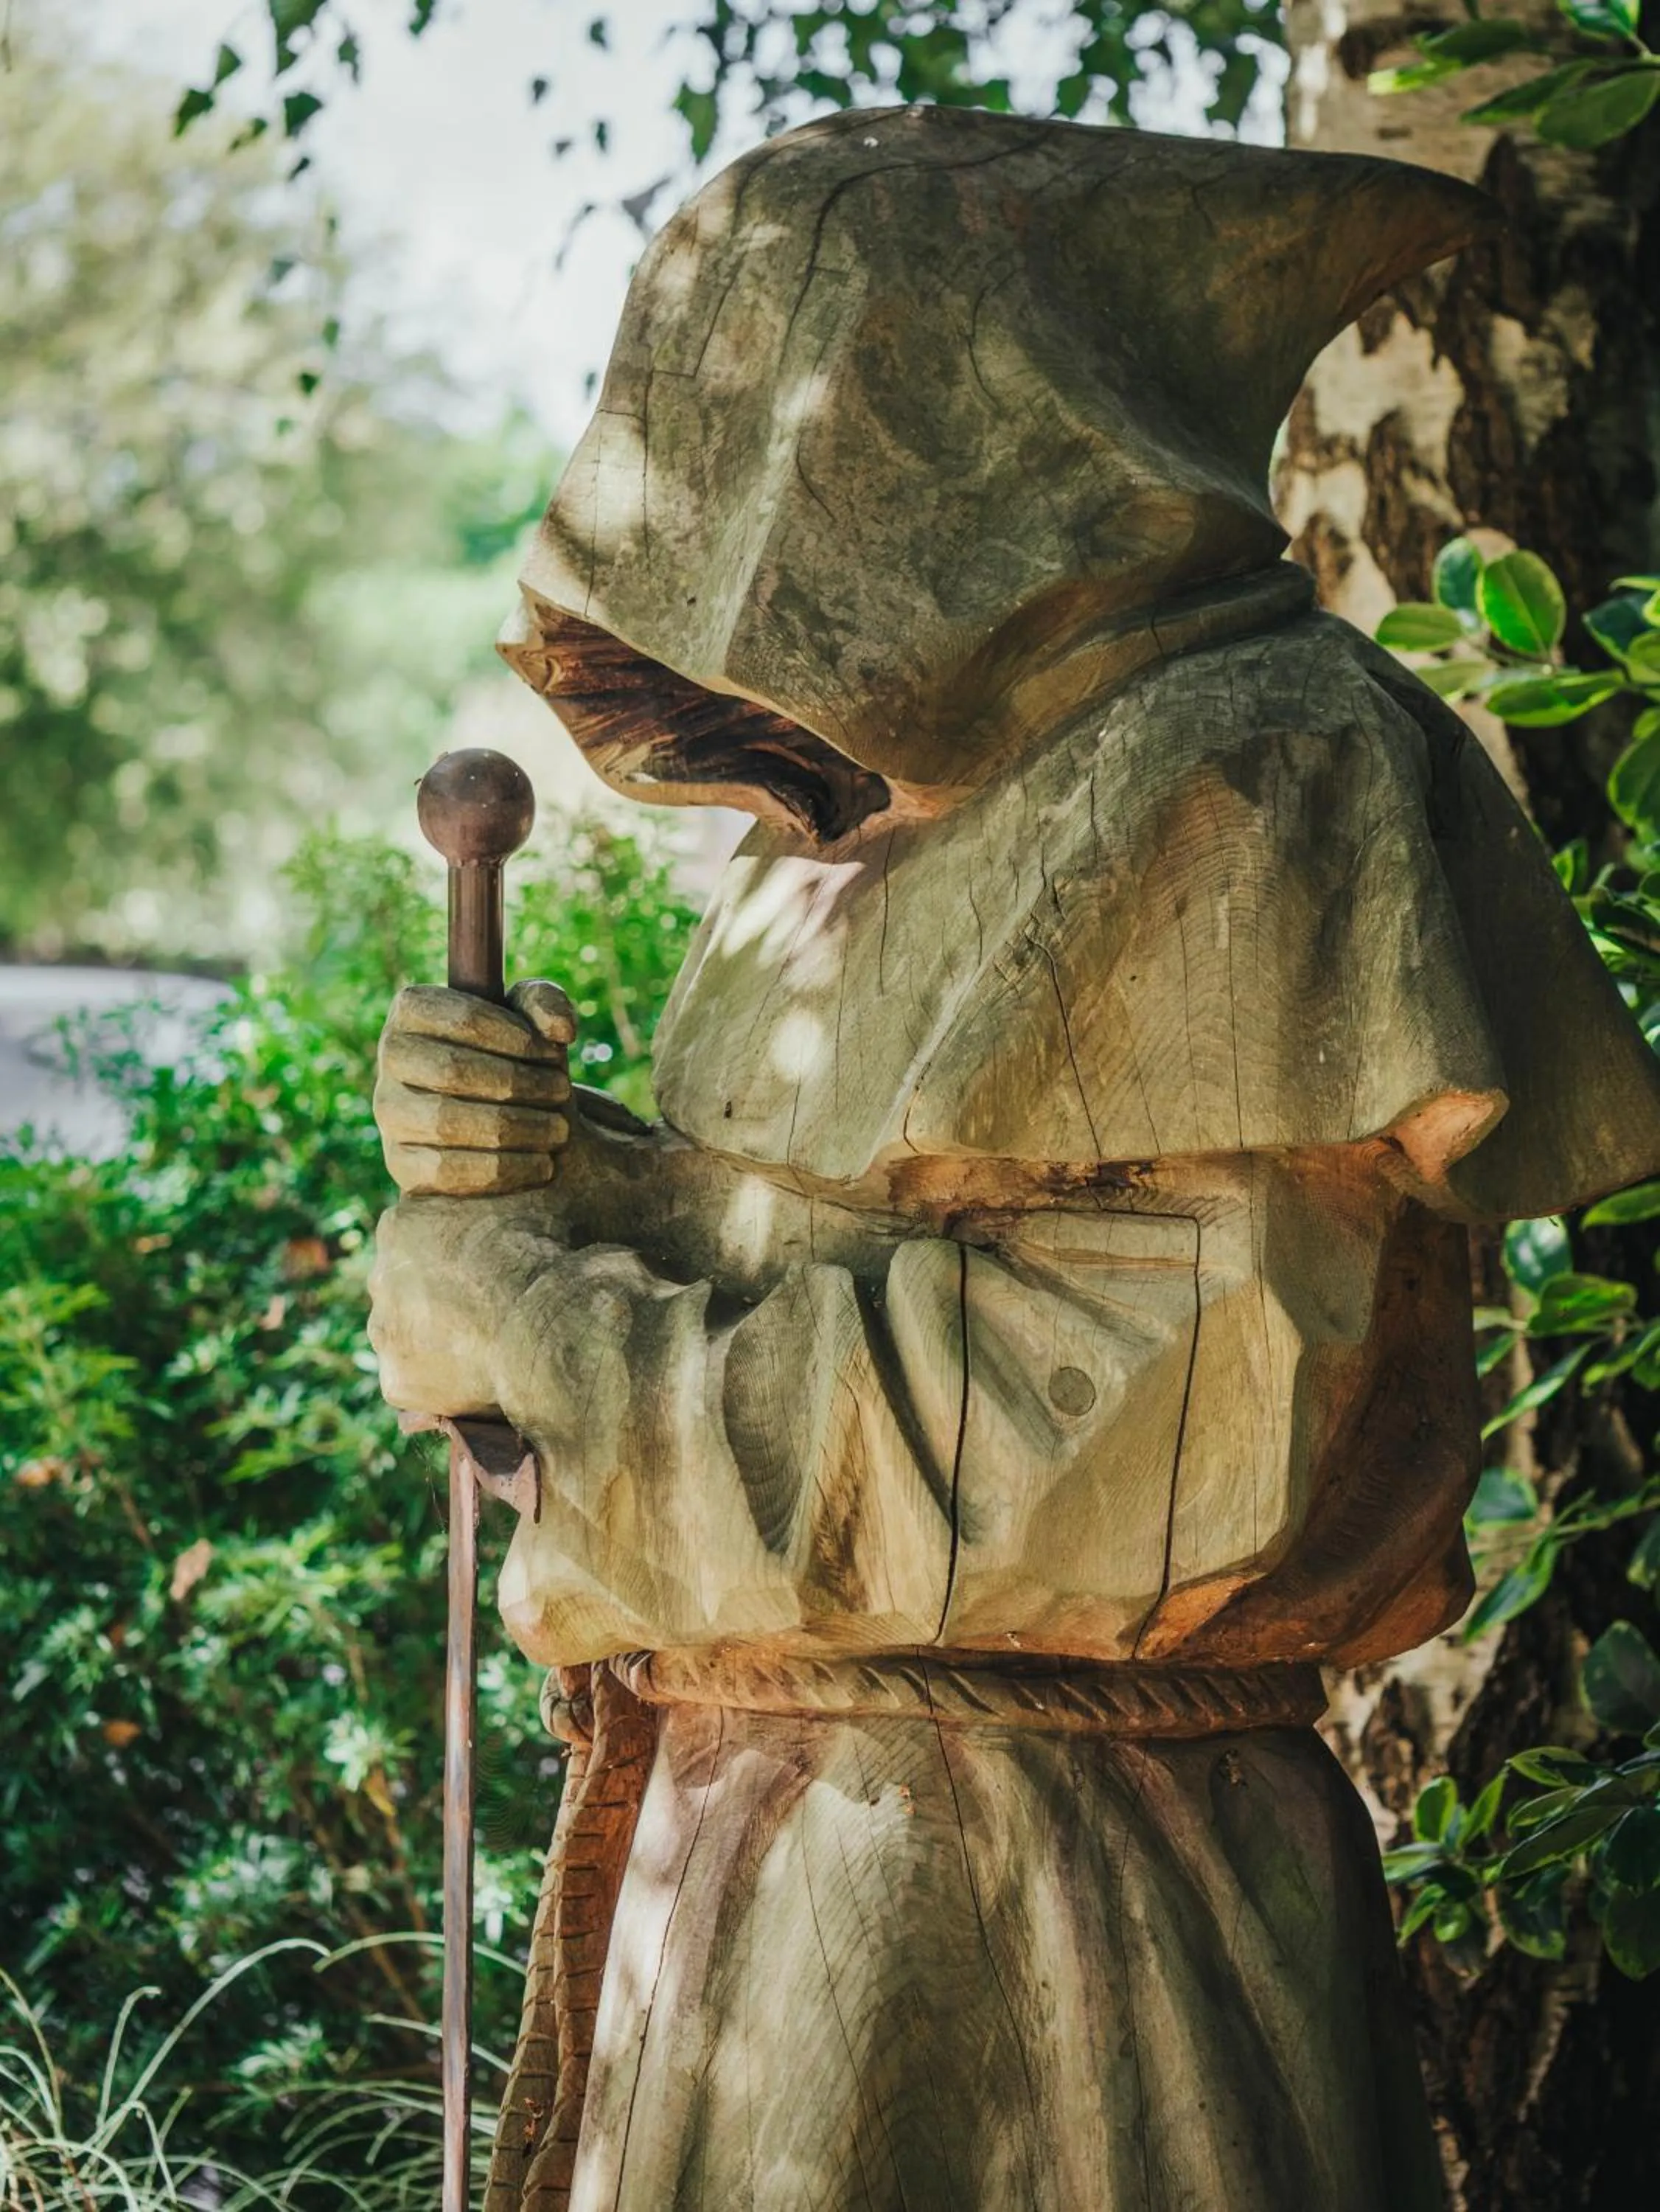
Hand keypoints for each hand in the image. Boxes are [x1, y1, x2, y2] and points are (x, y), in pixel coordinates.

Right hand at [374, 979, 573, 1195]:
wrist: (506, 1120)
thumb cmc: (516, 1059)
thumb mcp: (533, 1021)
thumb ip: (546, 1003)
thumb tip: (559, 1028)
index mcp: (414, 1009)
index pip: (462, 1017)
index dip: (515, 1036)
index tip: (553, 1052)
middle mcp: (392, 1056)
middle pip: (452, 1070)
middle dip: (519, 1083)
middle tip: (561, 1091)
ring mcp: (390, 1111)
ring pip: (446, 1121)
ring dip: (515, 1126)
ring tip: (559, 1129)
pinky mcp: (400, 1162)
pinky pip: (444, 1171)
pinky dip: (501, 1169)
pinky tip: (540, 1165)